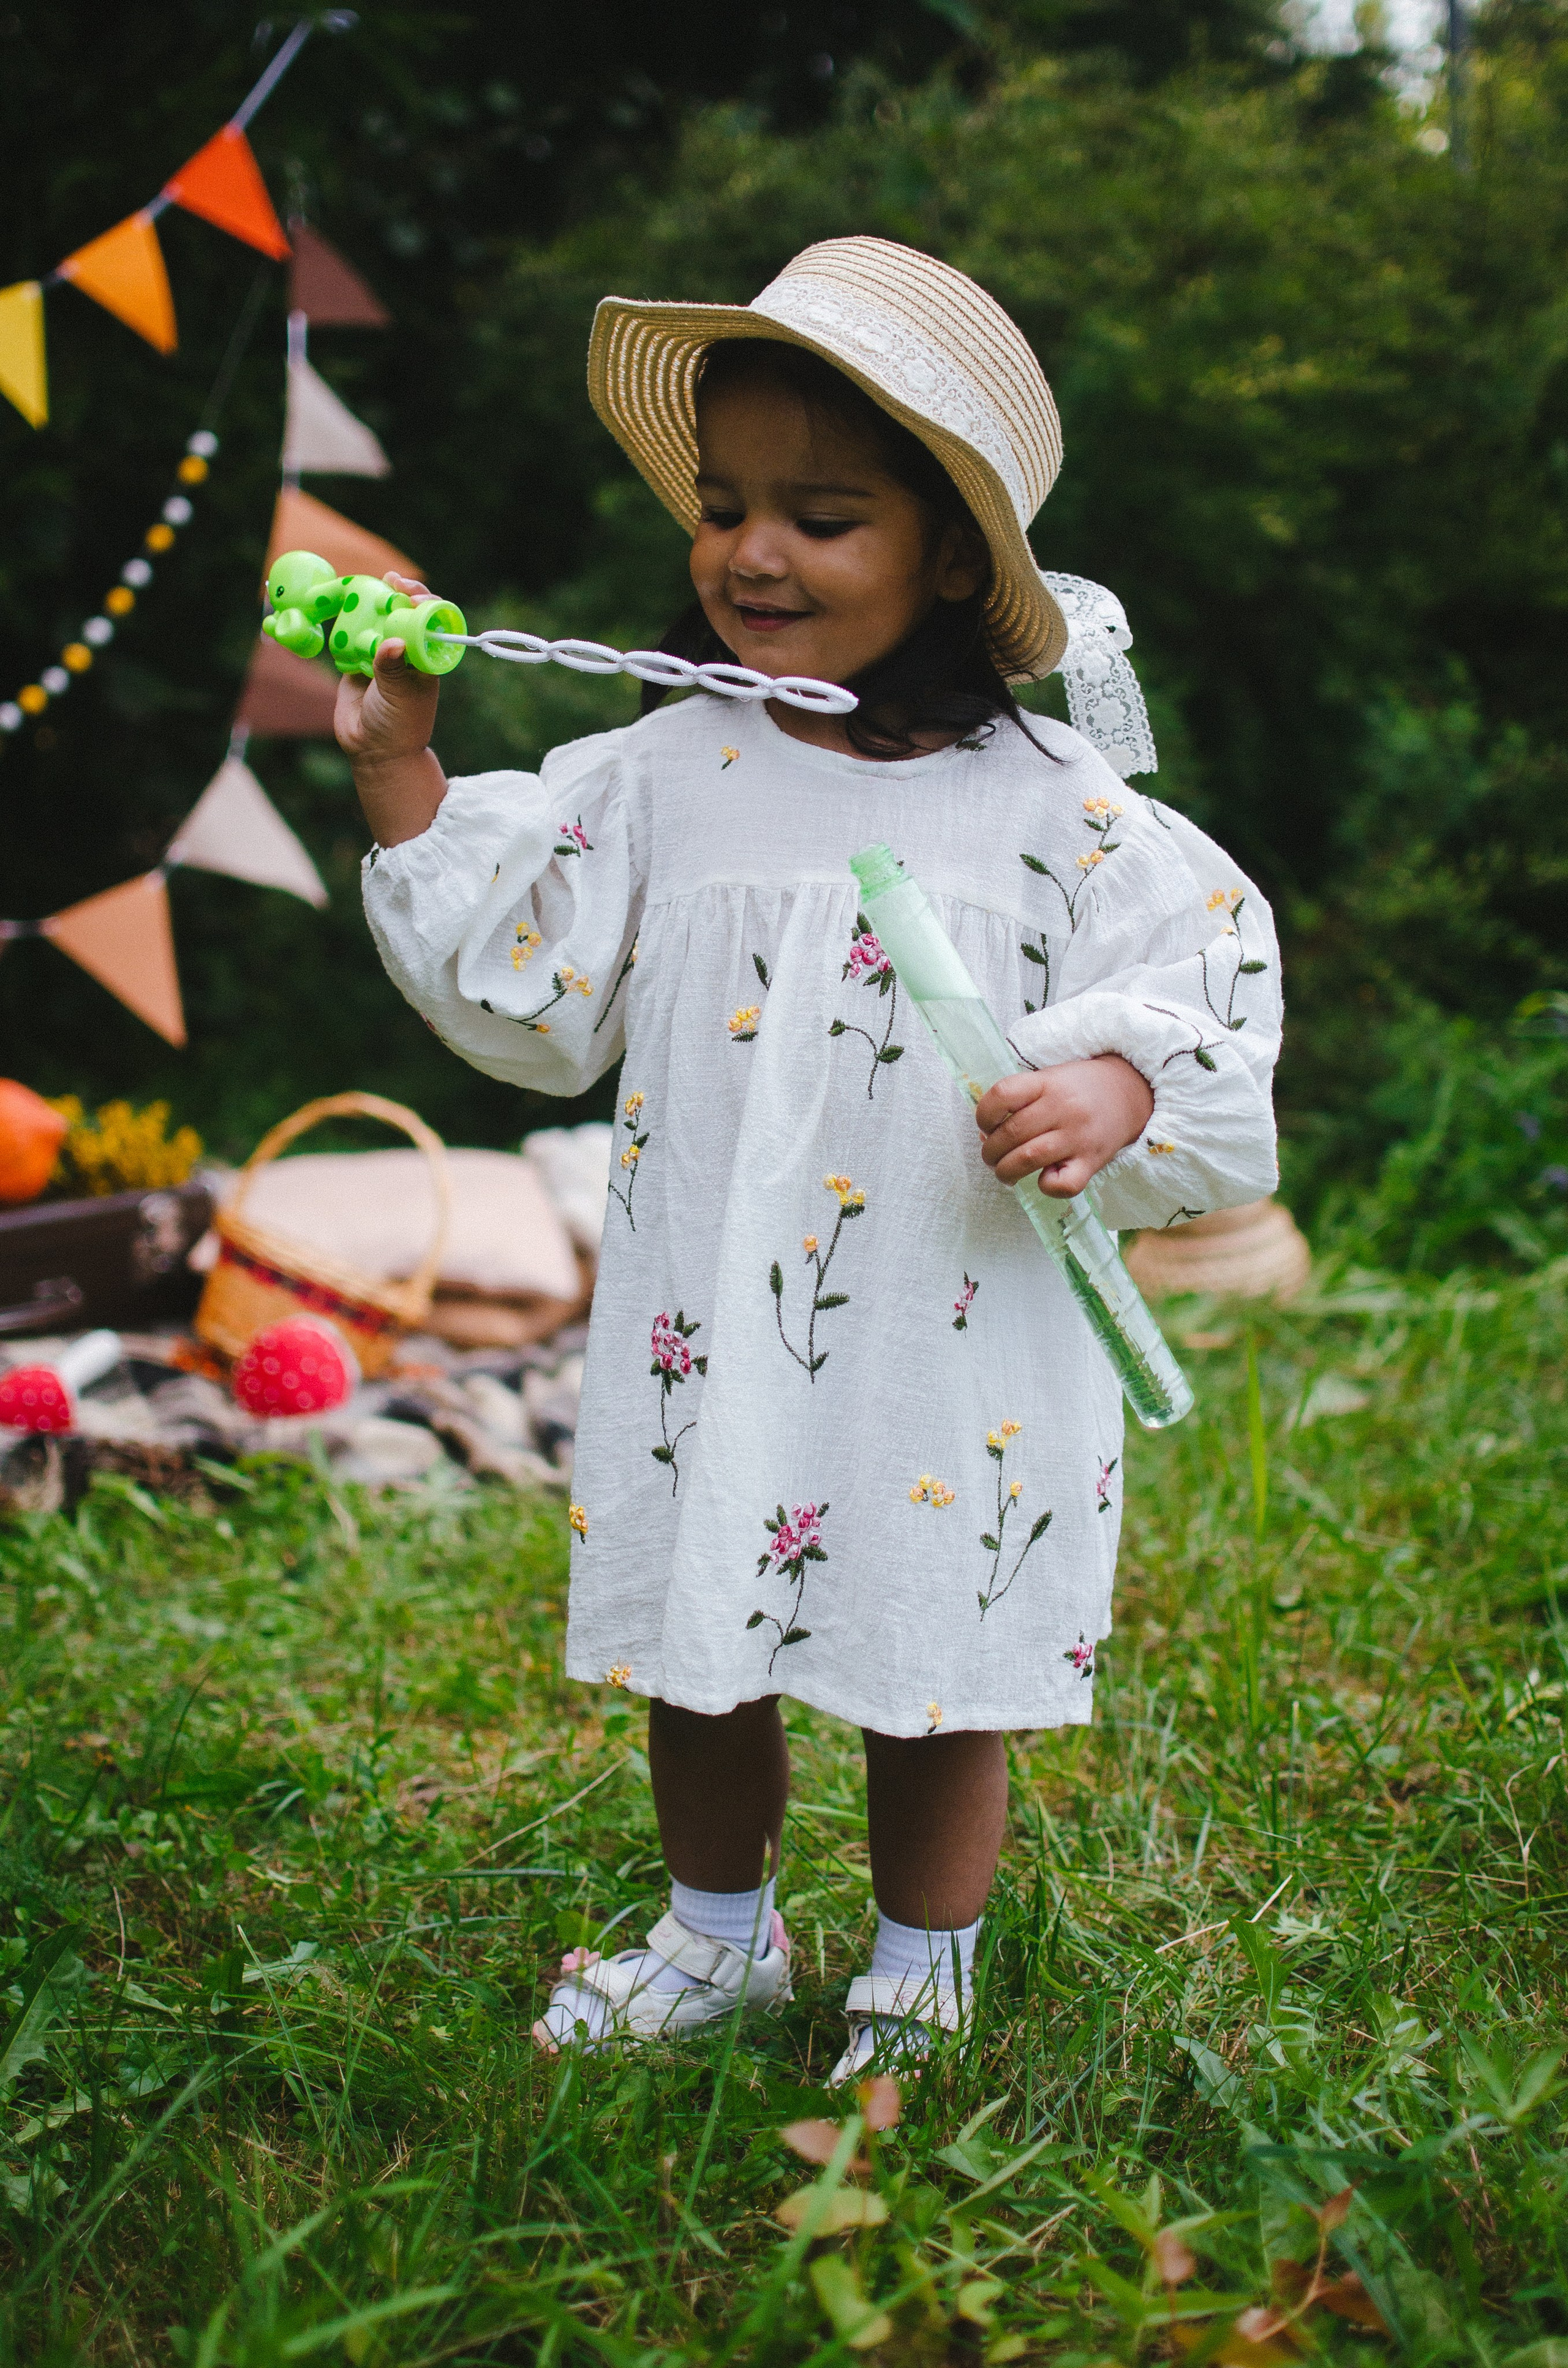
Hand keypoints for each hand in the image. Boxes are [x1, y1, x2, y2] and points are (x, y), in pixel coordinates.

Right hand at [334, 574, 439, 767]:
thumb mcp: (400, 695)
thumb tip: (392, 643)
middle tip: (389, 580)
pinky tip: (340, 605)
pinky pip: (352, 634)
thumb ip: (392, 668)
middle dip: (397, 594)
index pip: (431, 621)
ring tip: (360, 586)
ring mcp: (382, 654)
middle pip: (404, 612)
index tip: (411, 594)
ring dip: (369, 603)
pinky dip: (346, 620)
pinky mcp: (357, 660)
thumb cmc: (399, 725)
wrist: (373, 750)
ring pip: (377, 620)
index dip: (424, 602)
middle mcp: (406, 651)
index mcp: (427, 657)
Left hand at [976, 1055, 1154, 1198]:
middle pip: (1010, 1133)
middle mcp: (1063, 1108)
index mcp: (1047, 1083)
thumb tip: (986, 1136)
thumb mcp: (1049, 1079)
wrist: (1130, 1094)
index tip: (985, 1126)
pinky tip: (1045, 1178)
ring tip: (1005, 1172)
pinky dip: (1046, 1187)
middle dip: (989, 1152)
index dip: (983, 1115)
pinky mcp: (1092, 1162)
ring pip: (1027, 1159)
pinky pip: (1062, 1185)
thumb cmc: (1079, 1089)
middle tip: (991, 1157)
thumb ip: (1019, 1101)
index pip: (1002, 1094)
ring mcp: (1078, 1136)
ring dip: (1006, 1171)